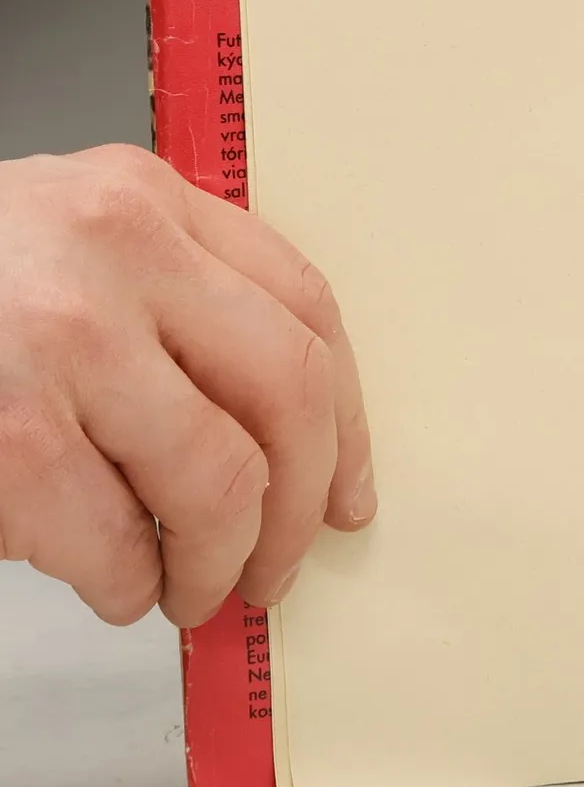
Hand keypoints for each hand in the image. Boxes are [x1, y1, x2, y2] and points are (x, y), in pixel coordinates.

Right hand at [0, 147, 373, 626]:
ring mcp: (59, 340)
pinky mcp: (8, 438)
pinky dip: (128, 586)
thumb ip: (167, 302)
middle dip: (303, 503)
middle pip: (291, 392)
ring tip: (191, 588)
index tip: (347, 485)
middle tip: (281, 562)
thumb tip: (284, 440)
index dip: (347, 416)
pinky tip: (113, 583)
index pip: (307, 304)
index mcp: (141, 199)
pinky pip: (117, 544)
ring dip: (219, 561)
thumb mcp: (63, 248)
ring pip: (222, 480)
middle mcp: (113, 251)